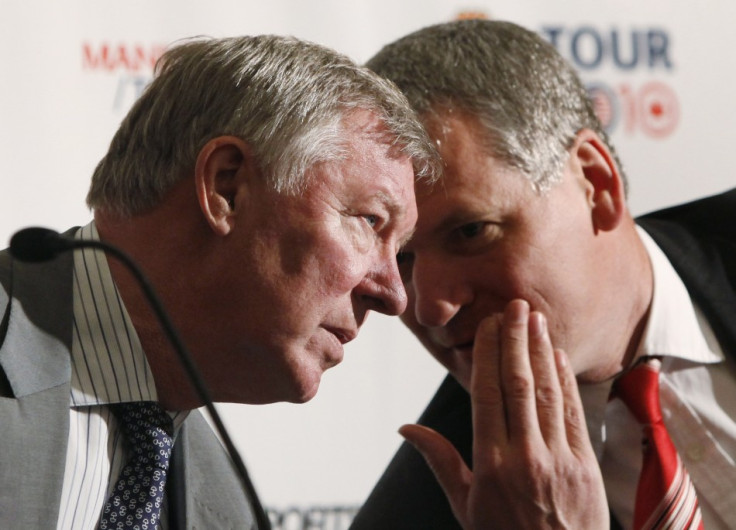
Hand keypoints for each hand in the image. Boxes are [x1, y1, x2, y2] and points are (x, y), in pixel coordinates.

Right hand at [400, 299, 607, 528]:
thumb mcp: (464, 506)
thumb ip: (440, 461)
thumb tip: (405, 430)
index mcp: (490, 464)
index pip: (487, 395)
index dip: (487, 355)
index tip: (487, 326)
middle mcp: (525, 455)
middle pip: (519, 385)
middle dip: (516, 341)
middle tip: (514, 306)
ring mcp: (559, 459)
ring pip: (548, 393)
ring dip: (541, 352)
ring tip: (535, 318)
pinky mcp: (585, 465)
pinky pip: (574, 414)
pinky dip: (566, 381)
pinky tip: (558, 356)